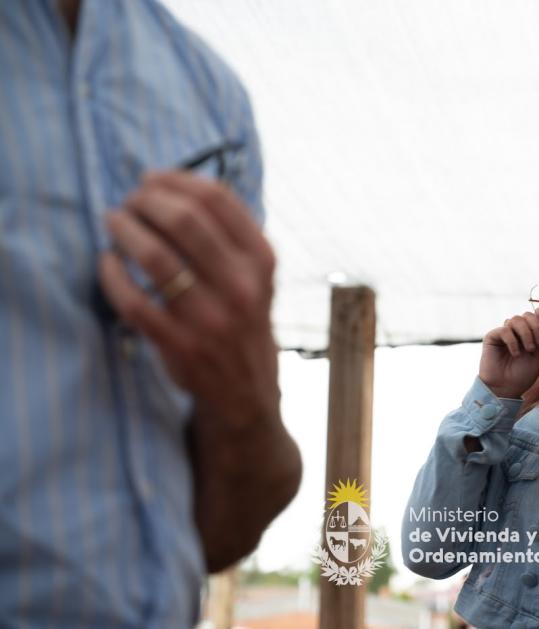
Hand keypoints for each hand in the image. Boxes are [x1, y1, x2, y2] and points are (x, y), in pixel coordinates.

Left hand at [98, 170, 279, 430]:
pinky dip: (112, 275)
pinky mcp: (181, 345)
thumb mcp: (256, 277)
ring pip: (155, 257)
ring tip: (114, 223)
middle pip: (184, 220)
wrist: (247, 391)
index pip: (217, 199)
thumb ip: (228, 236)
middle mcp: (241, 286)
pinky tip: (107, 263)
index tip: (152, 179)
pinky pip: (133, 301)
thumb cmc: (243, 320)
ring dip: (125, 230)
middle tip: (129, 202)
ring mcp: (211, 318)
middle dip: (146, 201)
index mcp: (261, 261)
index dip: (175, 179)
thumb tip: (172, 187)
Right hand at [479, 312, 538, 398]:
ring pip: (516, 320)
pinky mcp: (492, 336)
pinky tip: (515, 353)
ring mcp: (504, 332)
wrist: (507, 388)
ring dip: (526, 335)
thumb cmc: (524, 373)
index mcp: (529, 333)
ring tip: (527, 350)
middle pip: (527, 315)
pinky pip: (505, 329)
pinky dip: (513, 341)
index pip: (537, 315)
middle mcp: (516, 331)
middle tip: (537, 345)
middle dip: (535, 328)